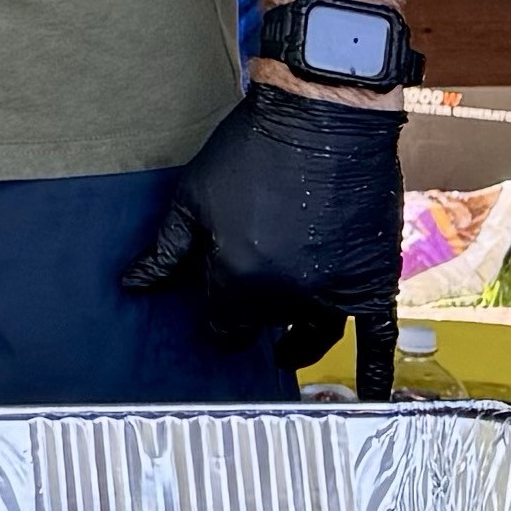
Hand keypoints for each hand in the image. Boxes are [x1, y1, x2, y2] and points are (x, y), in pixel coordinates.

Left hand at [118, 79, 402, 359]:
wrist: (326, 113)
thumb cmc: (253, 148)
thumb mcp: (194, 197)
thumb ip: (166, 251)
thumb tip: (132, 286)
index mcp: (240, 278)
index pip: (224, 325)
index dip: (219, 319)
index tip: (218, 312)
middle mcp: (289, 293)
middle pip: (267, 323)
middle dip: (256, 312)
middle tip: (253, 301)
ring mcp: (335, 288)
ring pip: (312, 330)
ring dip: (297, 340)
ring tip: (286, 348)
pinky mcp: (375, 278)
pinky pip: (378, 339)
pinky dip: (374, 372)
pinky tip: (371, 396)